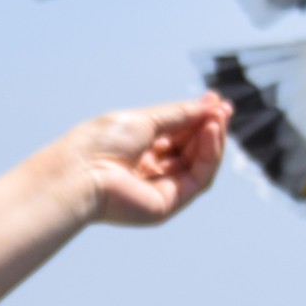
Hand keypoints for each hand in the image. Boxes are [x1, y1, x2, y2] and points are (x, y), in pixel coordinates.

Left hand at [61, 93, 231, 226]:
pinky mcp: (168, 203)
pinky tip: (211, 132)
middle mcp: (149, 170)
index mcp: (137, 149)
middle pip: (190, 148)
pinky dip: (209, 155)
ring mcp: (159, 188)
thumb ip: (179, 115)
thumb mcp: (144, 120)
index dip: (197, 118)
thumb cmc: (100, 143)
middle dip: (208, 127)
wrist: (81, 174)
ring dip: (212, 139)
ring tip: (218, 118)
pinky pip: (199, 178)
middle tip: (224, 109)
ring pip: (199, 164)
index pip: (176, 134)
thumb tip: (210, 105)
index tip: (216, 101)